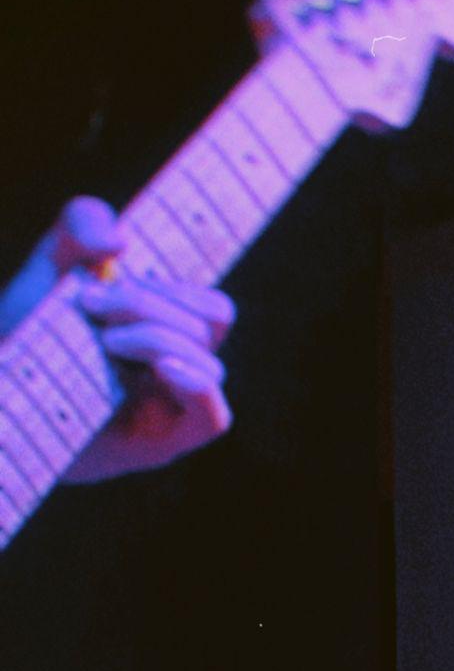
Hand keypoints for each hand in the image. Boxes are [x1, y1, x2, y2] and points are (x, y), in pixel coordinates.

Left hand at [0, 197, 234, 481]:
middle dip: (147, 303)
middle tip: (89, 306)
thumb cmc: (29, 340)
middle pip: (209, 325)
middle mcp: (180, 369)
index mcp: (167, 333)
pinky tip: (160, 369)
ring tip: (102, 342)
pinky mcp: (166, 443)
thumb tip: (120, 242)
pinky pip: (215, 416)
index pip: (211, 308)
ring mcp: (175, 409)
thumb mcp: (50, 269)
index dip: (177, 285)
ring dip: (154, 337)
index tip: (116, 275)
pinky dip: (195, 383)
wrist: (2, 395)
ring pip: (211, 363)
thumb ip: (81, 227)